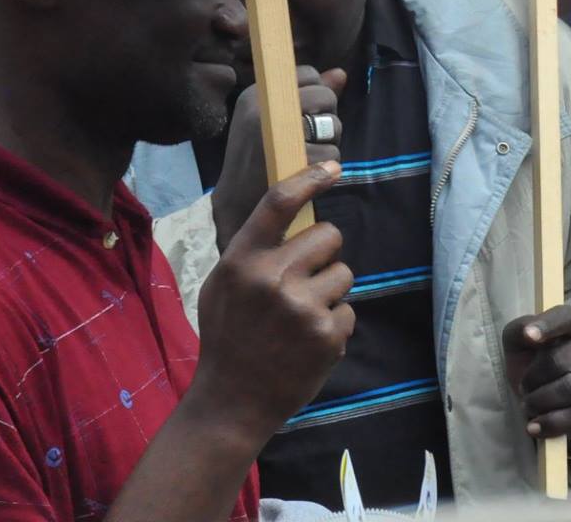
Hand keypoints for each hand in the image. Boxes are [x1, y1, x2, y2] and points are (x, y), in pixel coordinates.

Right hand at [189, 162, 355, 445]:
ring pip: (344, 273)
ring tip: (302, 316)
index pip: (279, 201)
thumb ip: (252, 250)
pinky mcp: (327, 335)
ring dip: (331, 290)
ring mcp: (303, 308)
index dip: (310, 178)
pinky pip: (348, 310)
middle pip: (329, 234)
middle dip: (324, 251)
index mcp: (242, 261)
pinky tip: (307, 342)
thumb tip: (291, 210)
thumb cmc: (227, 337)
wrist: (233, 402)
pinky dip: (334, 324)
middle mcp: (273, 278)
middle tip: (306, 276)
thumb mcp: (222, 284)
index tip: (332, 168)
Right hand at [211, 65, 347, 252]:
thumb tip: (341, 73)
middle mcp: (264, 106)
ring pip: (332, 125)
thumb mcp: (274, 121)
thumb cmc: (259, 161)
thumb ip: (308, 95)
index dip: (317, 95)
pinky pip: (332, 154)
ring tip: (308, 158)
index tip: (307, 116)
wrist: (237, 206)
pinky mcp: (292, 158)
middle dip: (327, 118)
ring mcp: (278, 131)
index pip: (307, 74)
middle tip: (311, 139)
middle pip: (325, 95)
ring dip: (329, 144)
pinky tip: (309, 176)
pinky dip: (328, 169)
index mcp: (257, 94)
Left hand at [501, 305, 570, 442]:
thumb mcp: (522, 338)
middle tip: (523, 387)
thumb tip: (528, 333)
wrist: (553, 389)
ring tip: (528, 405)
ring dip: (542, 401)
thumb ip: (519, 329)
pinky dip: (553, 423)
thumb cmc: (537, 355)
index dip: (547, 326)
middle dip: (534, 378)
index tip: (528, 336)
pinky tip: (535, 425)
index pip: (566, 318)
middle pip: (562, 361)